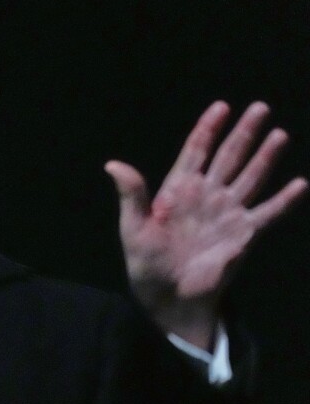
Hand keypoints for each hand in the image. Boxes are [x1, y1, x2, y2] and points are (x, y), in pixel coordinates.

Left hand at [105, 101, 307, 348]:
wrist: (168, 295)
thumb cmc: (146, 262)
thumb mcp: (133, 227)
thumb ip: (131, 195)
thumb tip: (112, 164)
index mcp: (178, 190)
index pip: (195, 151)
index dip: (208, 129)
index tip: (221, 107)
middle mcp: (206, 195)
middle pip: (228, 157)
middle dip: (244, 133)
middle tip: (260, 107)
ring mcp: (227, 213)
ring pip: (251, 178)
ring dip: (265, 157)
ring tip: (279, 135)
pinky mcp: (243, 234)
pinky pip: (268, 213)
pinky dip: (284, 201)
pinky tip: (299, 184)